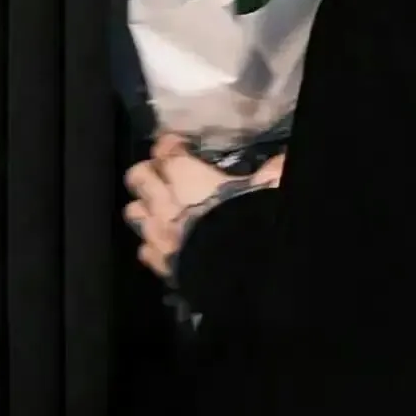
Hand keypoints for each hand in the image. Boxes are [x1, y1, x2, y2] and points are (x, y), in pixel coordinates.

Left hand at [124, 134, 284, 278]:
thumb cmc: (248, 222)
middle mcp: (164, 202)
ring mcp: (157, 233)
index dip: (168, 145)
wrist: (235, 271)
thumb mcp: (266, 189)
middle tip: (161, 173)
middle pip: (138, 176)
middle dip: (147, 172)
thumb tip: (282, 161)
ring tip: (156, 208)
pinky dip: (151, 244)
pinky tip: (163, 244)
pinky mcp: (158, 262)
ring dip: (144, 208)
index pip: (165, 151)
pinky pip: (144, 248)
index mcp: (187, 178)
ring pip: (134, 212)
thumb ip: (271, 172)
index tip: (177, 145)